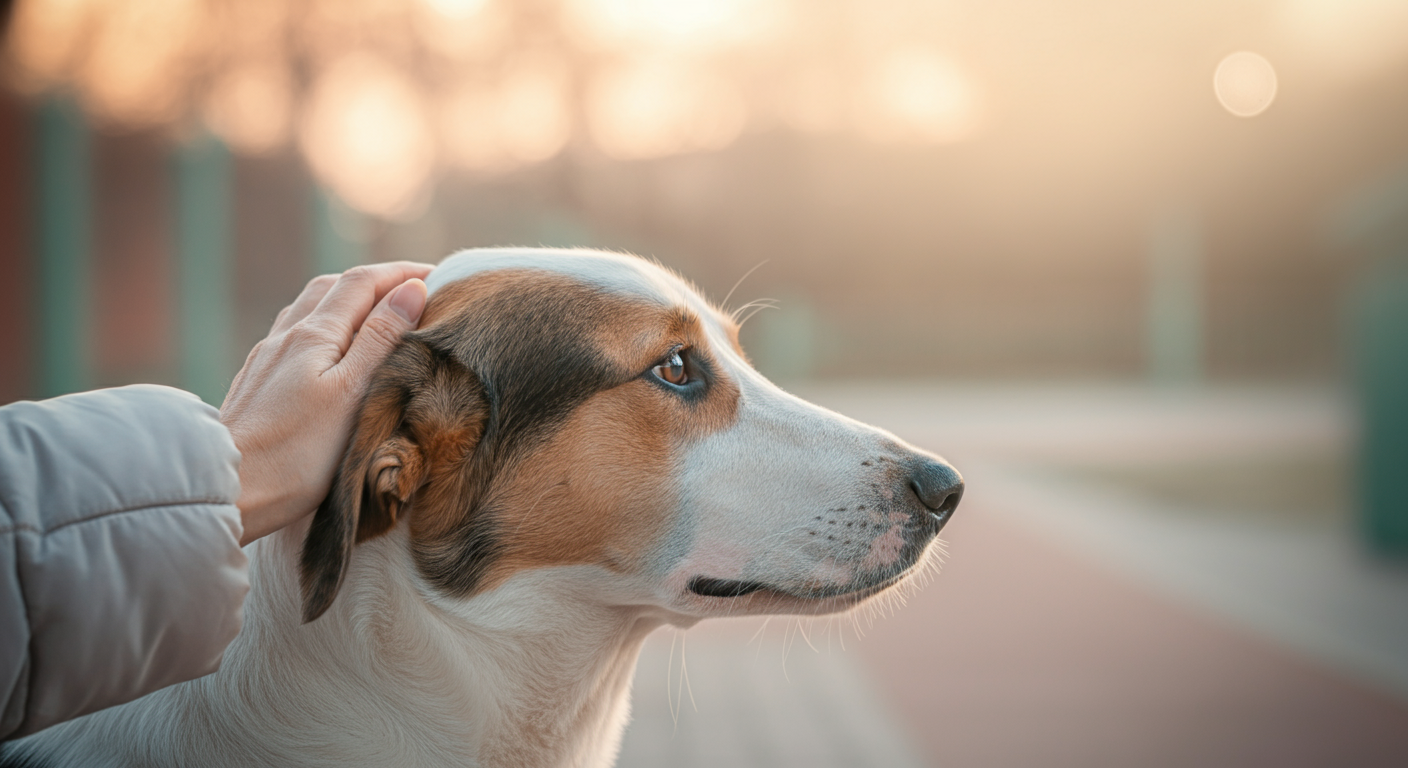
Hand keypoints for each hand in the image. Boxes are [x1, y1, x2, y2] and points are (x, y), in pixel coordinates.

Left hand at [220, 263, 432, 545]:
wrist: (229, 490)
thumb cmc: (298, 453)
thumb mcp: (353, 393)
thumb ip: (381, 338)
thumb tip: (411, 290)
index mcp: (314, 334)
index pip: (363, 282)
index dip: (402, 272)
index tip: (441, 275)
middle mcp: (287, 336)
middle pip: (333, 286)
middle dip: (376, 282)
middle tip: (413, 292)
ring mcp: (268, 357)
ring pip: (310, 308)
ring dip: (347, 300)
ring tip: (378, 315)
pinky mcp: (257, 380)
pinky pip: (294, 333)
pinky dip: (324, 324)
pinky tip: (331, 349)